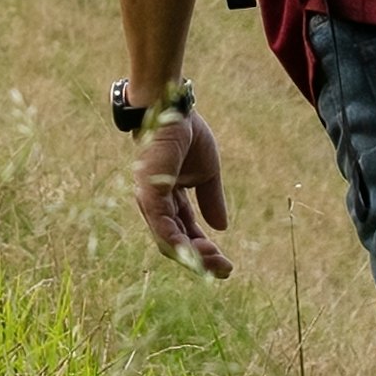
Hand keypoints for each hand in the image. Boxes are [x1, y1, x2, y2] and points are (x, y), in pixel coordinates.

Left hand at [130, 96, 236, 276]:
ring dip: (193, 256)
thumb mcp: (207, 173)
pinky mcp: (148, 193)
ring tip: (217, 262)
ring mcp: (149, 200)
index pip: (185, 233)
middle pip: (175, 243)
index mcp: (169, 200)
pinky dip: (178, 242)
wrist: (173, 108)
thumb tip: (221, 227)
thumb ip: (211, 199)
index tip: (227, 264)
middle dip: (201, 260)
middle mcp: (155, 204)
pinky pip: (162, 225)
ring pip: (168, 241)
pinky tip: (196, 254)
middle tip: (225, 268)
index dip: (205, 251)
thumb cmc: (186, 134)